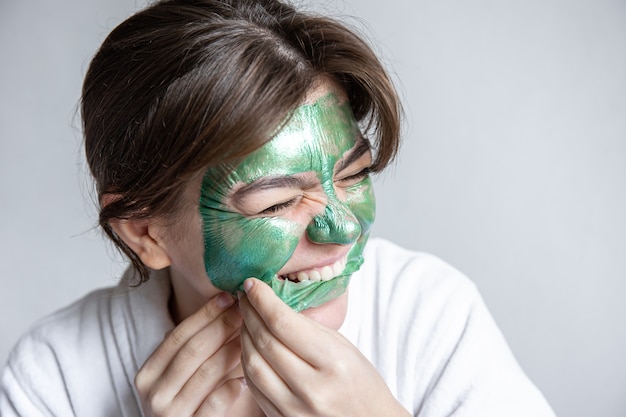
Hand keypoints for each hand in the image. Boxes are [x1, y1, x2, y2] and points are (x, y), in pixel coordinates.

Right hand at [135, 292, 246, 416]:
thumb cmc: (192, 402)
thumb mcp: (185, 373)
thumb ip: (197, 346)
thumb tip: (226, 302)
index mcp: (149, 372)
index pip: (179, 335)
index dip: (205, 314)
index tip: (228, 296)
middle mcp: (153, 393)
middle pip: (192, 350)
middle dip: (221, 326)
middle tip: (245, 310)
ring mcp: (169, 413)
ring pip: (206, 372)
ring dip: (232, 349)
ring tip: (252, 334)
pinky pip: (213, 404)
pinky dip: (231, 388)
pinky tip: (246, 377)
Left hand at [238, 278, 410, 416]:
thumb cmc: (361, 381)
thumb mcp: (342, 346)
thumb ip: (307, 327)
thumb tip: (272, 303)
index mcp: (332, 362)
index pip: (284, 323)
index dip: (262, 299)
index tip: (252, 283)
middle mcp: (311, 388)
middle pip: (264, 341)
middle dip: (249, 313)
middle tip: (244, 296)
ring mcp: (294, 408)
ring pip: (252, 365)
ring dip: (243, 336)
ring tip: (246, 318)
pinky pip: (254, 386)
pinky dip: (247, 361)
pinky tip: (250, 345)